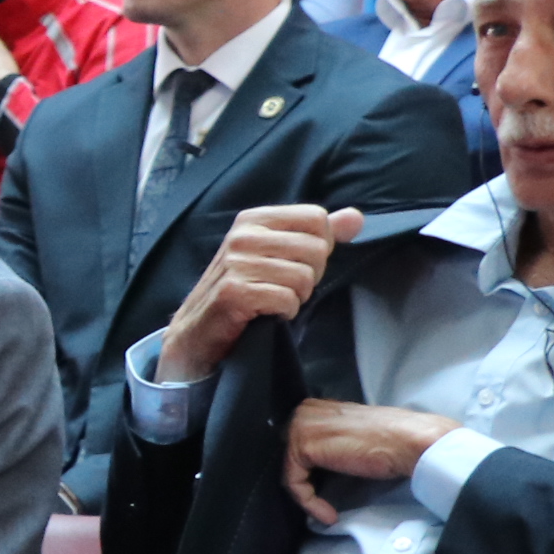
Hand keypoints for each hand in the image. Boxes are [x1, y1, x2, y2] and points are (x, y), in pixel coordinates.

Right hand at [158, 205, 360, 384]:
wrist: (197, 334)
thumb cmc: (242, 293)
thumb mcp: (277, 255)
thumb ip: (317, 235)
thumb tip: (356, 218)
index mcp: (253, 219)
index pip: (316, 218)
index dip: (318, 247)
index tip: (296, 264)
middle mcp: (241, 236)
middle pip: (315, 249)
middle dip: (309, 276)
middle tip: (282, 288)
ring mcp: (235, 263)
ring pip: (304, 277)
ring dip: (296, 298)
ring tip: (271, 302)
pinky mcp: (233, 292)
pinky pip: (286, 300)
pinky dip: (284, 313)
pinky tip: (266, 314)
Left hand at [282, 400, 460, 526]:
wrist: (410, 443)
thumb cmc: (391, 442)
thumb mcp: (353, 436)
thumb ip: (331, 440)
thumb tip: (320, 460)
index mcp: (317, 407)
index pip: (296, 443)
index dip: (307, 471)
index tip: (323, 491)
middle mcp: (304, 411)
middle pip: (289, 457)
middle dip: (305, 482)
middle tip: (323, 503)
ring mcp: (301, 425)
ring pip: (291, 471)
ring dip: (308, 497)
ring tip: (328, 511)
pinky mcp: (303, 445)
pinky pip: (293, 482)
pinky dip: (308, 502)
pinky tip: (328, 513)